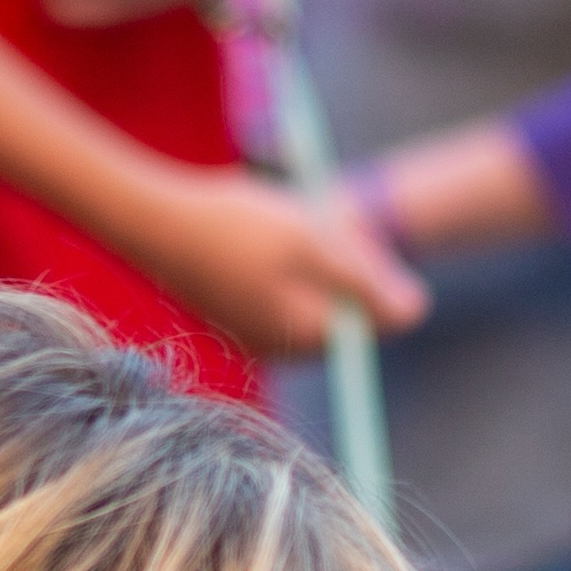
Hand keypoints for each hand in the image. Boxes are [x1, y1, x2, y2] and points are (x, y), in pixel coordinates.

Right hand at [130, 164, 426, 351]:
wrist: (152, 221)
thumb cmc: (235, 225)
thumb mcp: (313, 241)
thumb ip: (368, 281)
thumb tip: (417, 314)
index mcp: (311, 335)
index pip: (377, 316)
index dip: (369, 269)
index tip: (339, 236)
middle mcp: (287, 350)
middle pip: (346, 308)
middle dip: (340, 263)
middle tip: (310, 223)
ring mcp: (260, 338)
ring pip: (314, 296)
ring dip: (311, 257)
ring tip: (278, 227)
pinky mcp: (240, 321)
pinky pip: (282, 293)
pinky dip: (283, 263)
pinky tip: (256, 238)